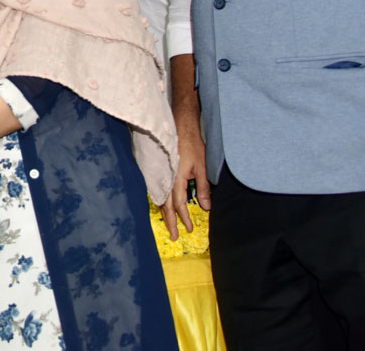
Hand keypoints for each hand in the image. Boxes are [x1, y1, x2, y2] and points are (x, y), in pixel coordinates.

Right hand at [160, 125, 210, 240]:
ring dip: (165, 213)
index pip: (179, 204)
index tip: (189, 229)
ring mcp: (162, 174)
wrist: (181, 126)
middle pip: (166, 205)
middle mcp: (166, 178)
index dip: (184, 218)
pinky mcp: (161, 170)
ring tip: (169, 225)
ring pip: (160, 199)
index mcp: (176, 179)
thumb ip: (204, 188)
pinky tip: (163, 207)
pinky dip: (161, 202)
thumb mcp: (202, 167)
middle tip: (174, 236)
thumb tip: (206, 207)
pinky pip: (159, 190)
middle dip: (170, 222)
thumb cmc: (193, 145)